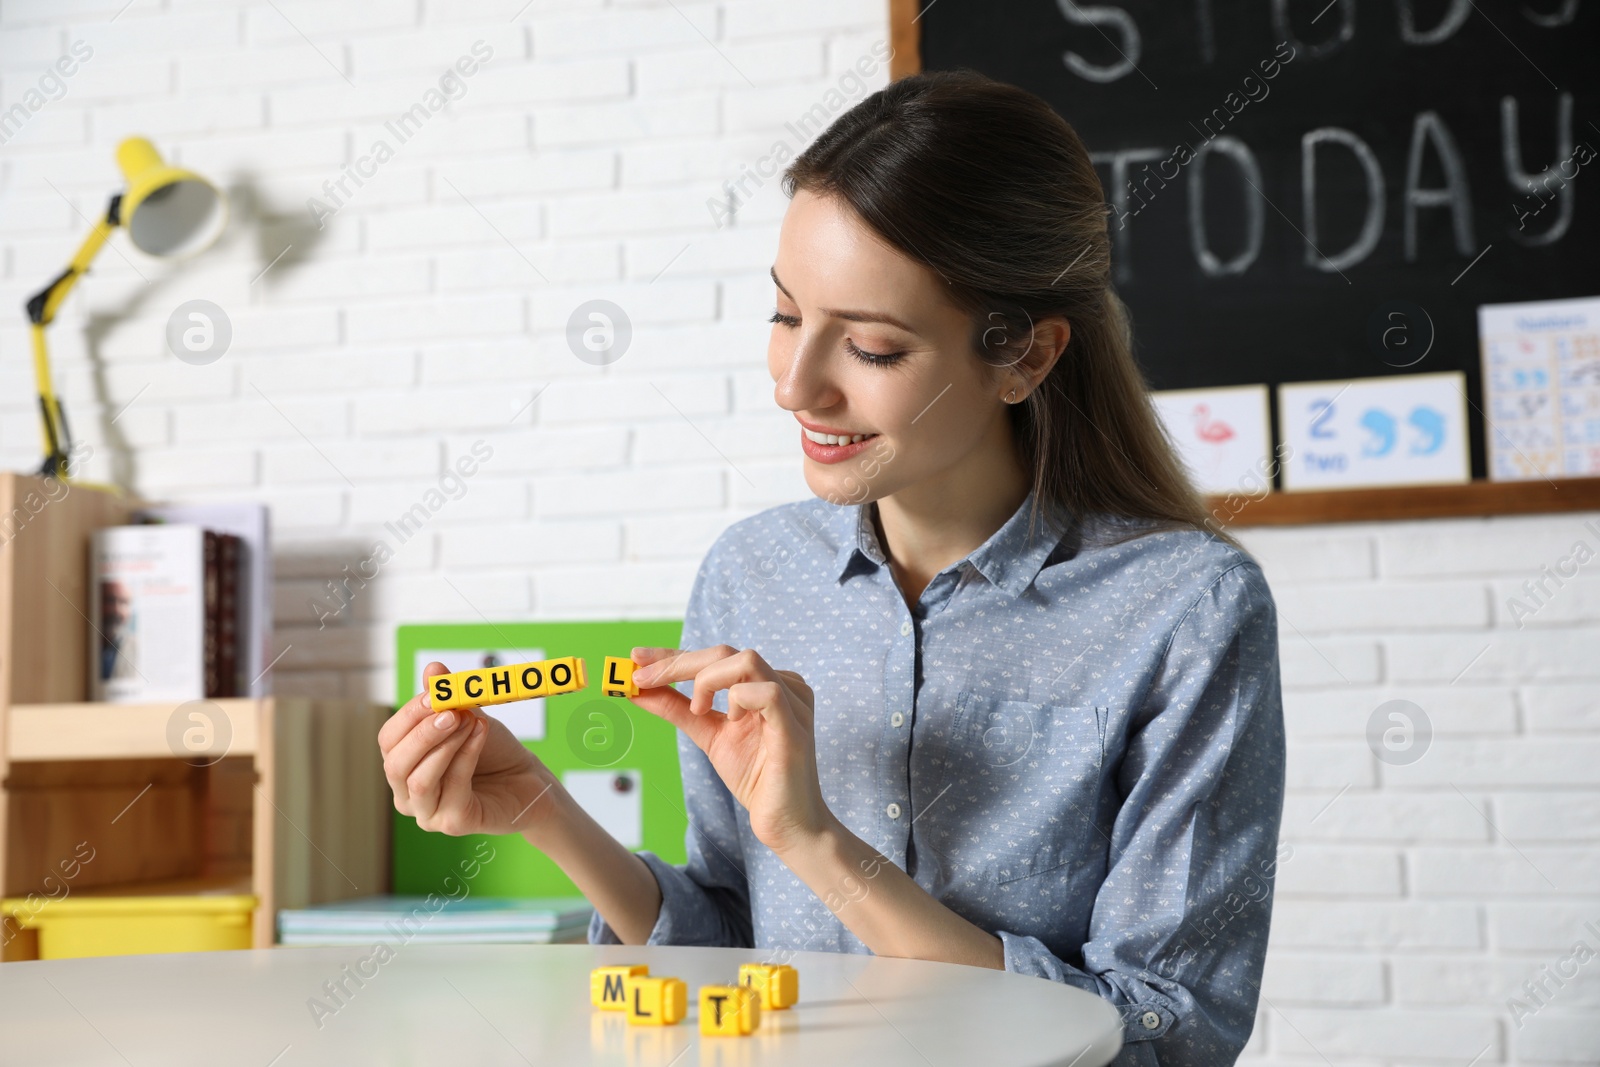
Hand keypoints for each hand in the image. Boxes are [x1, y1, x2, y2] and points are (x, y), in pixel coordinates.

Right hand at [379, 662, 565, 841]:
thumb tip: (434, 669)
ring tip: (471, 721)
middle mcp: (407, 794)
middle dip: (423, 733)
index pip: (388, 740)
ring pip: (420, 780)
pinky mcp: (453, 824)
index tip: (434, 694)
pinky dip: (466, 755)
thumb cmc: (492, 751)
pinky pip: (453, 787)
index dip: (408, 715)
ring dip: (446, 745)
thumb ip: (448, 698)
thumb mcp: (468, 717)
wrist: (527, 779)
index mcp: (403, 765)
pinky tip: (481, 733)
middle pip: (396, 764)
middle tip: (450, 711)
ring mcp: (428, 813)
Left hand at [629, 645, 835, 855]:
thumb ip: (678, 709)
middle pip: (726, 652)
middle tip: (642, 679)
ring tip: (697, 709)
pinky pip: (767, 693)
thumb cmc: (756, 778)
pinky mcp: (794, 727)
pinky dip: (737, 698)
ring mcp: (792, 703)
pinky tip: (729, 719)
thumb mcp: (708, 735)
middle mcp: (782, 685)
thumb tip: (640, 690)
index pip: (715, 657)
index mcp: (764, 684)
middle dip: (677, 662)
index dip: (674, 656)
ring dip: (708, 679)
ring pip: (747, 660)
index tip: (637, 658)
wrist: (785, 823)